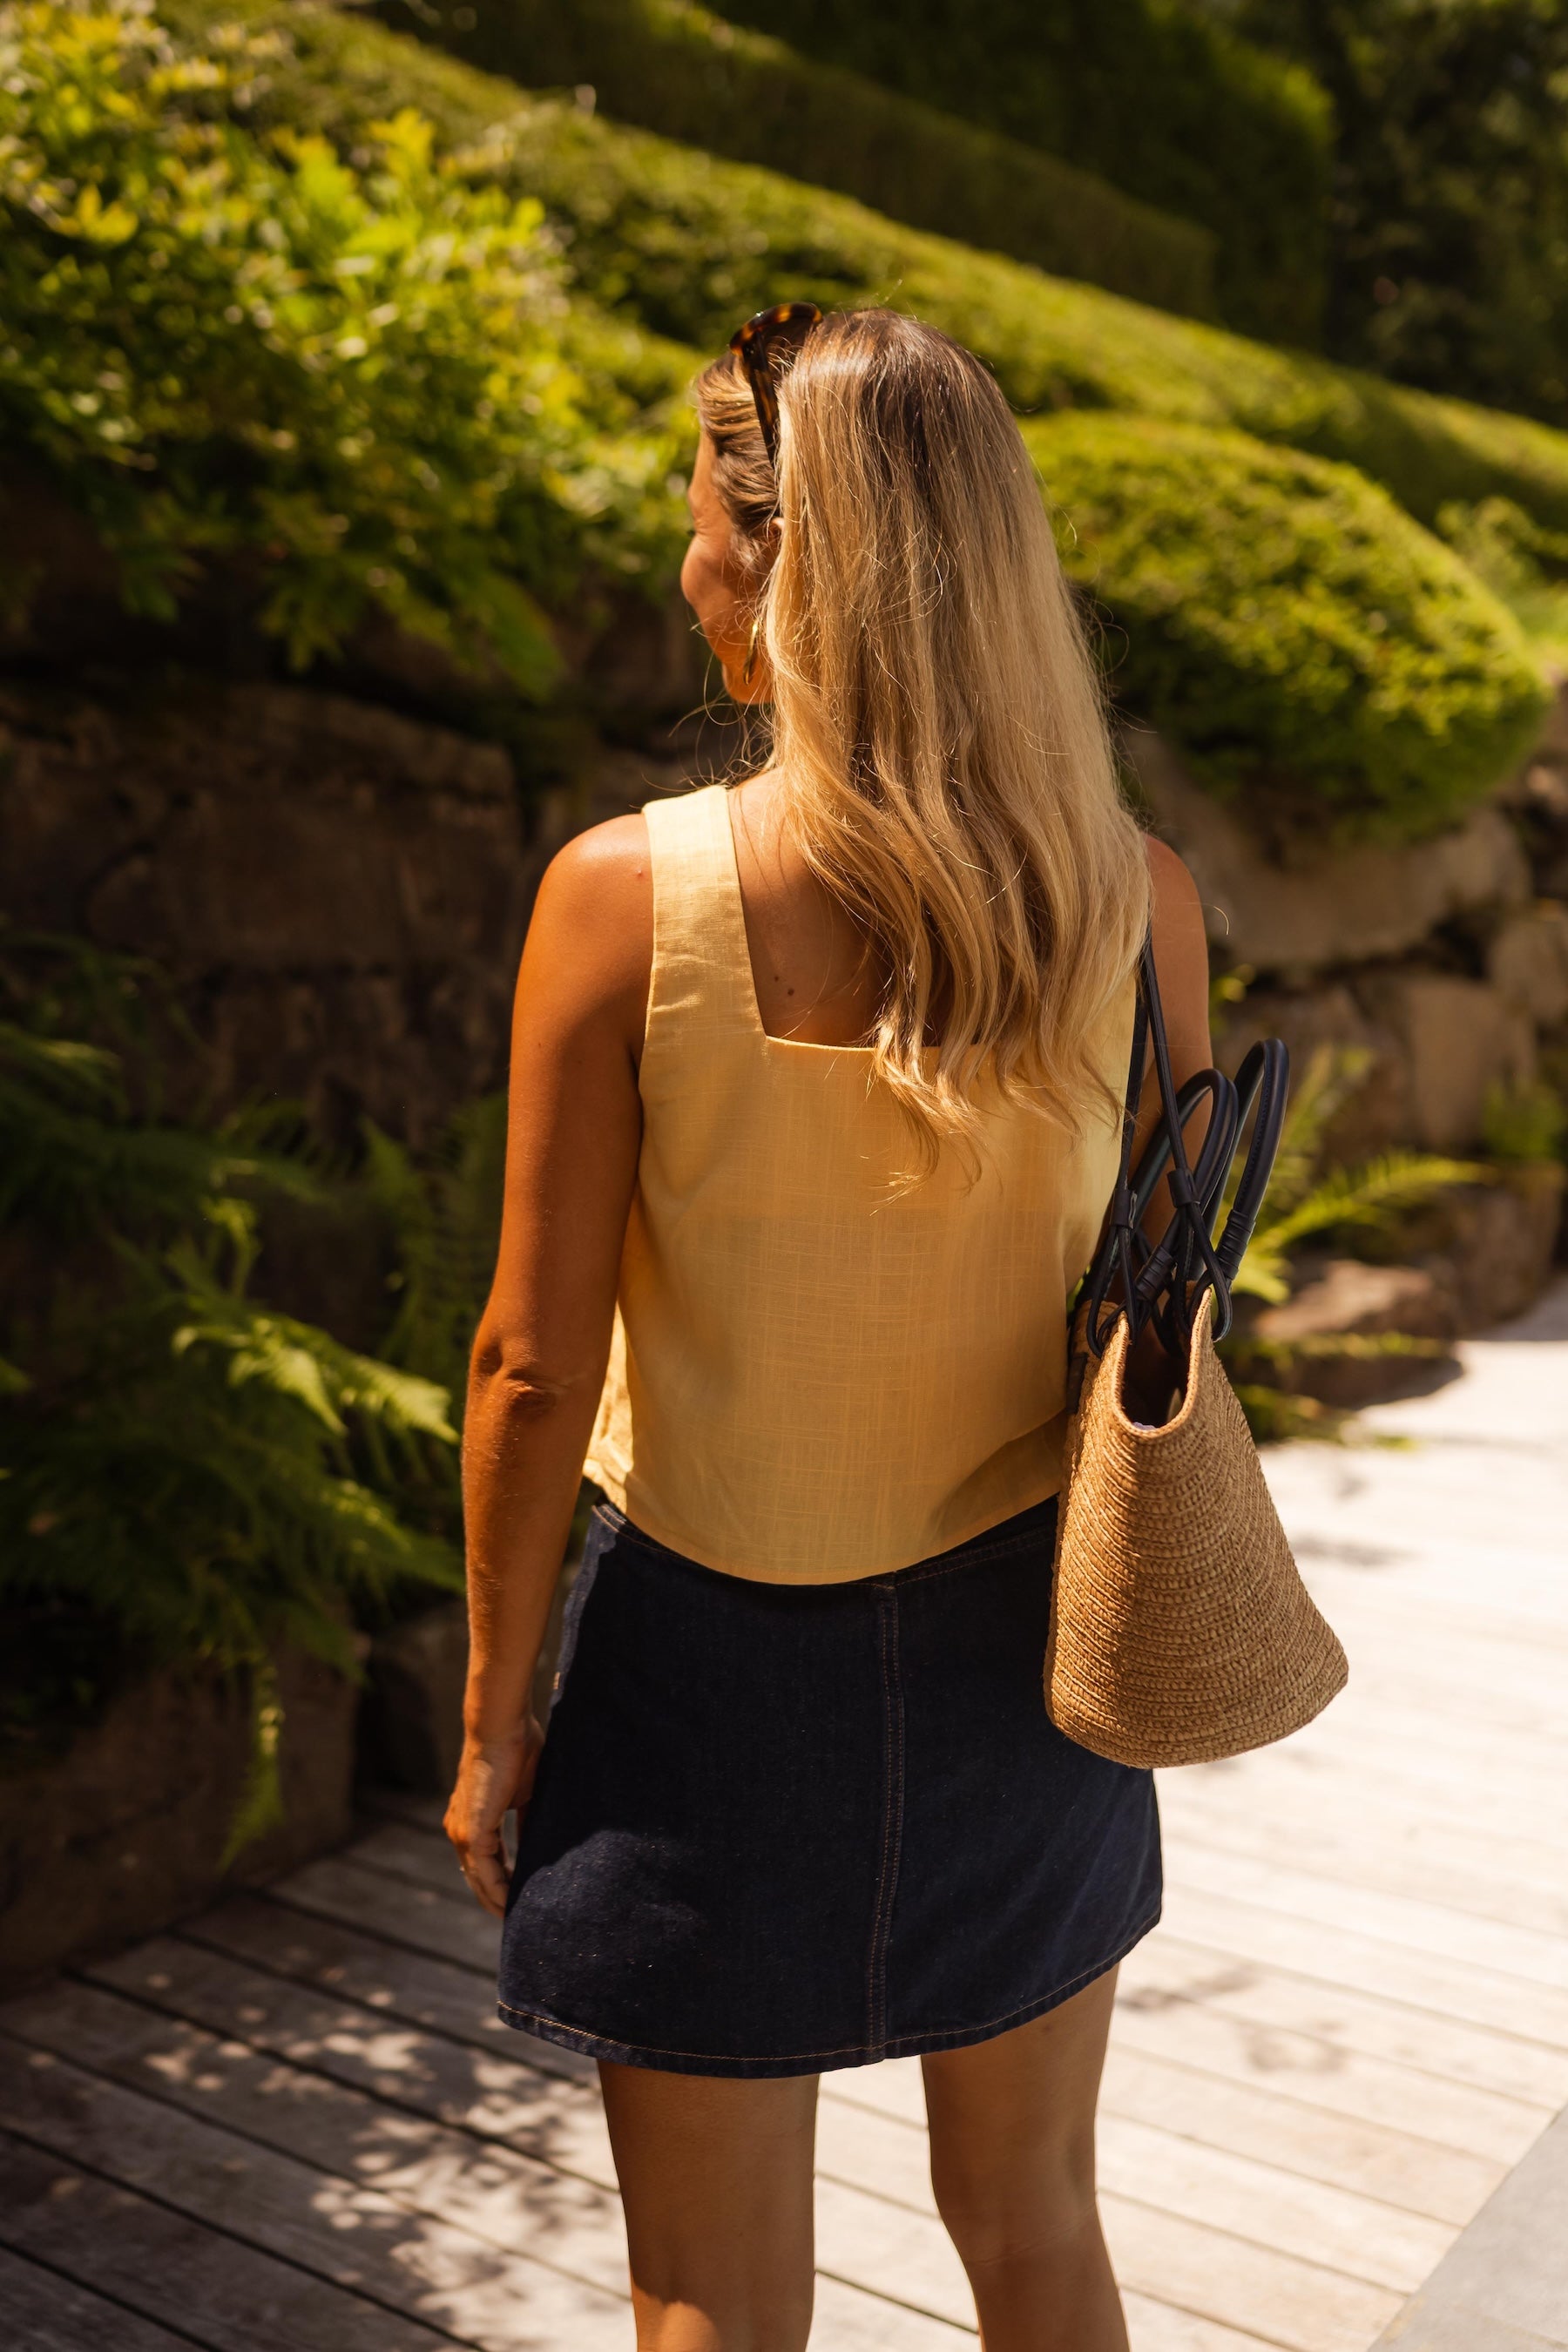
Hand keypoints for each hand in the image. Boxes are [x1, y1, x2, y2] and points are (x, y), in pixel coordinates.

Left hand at [444, 1718, 542, 1918]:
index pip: (484, 1862)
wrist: (502, 1726)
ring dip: (496, 1900)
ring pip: (479, 1879)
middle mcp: (461, 1829)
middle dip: (497, 1899)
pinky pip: (484, 1872)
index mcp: (472, 1819)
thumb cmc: (517, 1747)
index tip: (520, 1899)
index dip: (501, 1882)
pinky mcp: (471, 1832)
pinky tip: (511, 1905)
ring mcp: (463, 1832)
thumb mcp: (526, 1793)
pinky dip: (497, 1890)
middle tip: (518, 1919)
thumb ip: (526, 1822)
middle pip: (478, 1877)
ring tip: (516, 1919)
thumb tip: (536, 1847)